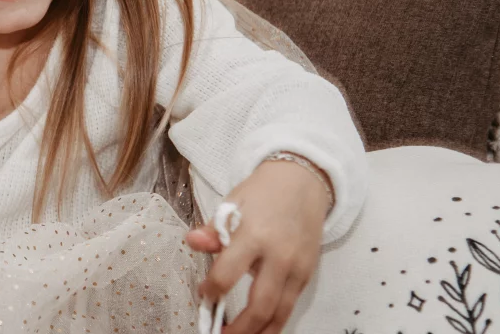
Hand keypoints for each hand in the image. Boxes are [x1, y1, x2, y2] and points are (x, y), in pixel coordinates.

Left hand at [185, 159, 331, 333]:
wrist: (303, 181)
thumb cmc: (262, 192)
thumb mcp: (233, 202)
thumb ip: (213, 229)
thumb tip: (191, 241)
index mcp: (254, 234)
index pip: (227, 273)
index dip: (211, 290)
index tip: (203, 294)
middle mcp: (279, 256)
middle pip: (259, 305)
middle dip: (238, 328)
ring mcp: (297, 268)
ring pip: (279, 314)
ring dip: (258, 333)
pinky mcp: (307, 274)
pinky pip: (290, 306)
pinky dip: (275, 323)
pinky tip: (259, 329)